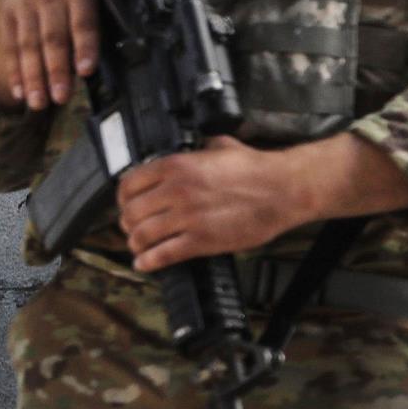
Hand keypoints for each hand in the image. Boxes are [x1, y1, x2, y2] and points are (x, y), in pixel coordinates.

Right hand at [0, 0, 100, 110]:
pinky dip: (15, 72)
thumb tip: (103, 66)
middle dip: (57, 71)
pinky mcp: (6, 14)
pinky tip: (20, 92)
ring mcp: (23, 4)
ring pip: (29, 46)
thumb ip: (97, 23)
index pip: (82, 22)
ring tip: (39, 103)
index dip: (85, 47)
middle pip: (53, 38)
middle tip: (61, 98)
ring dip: (34, 78)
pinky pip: (11, 48)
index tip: (86, 71)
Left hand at [117, 136, 305, 271]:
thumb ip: (200, 148)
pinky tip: (145, 262)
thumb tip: (195, 146)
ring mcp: (188, 217)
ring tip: (139, 246)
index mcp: (177, 166)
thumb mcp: (222, 146)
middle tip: (133, 228)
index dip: (123, 198)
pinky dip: (148, 261)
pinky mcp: (201, 240)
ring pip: (142, 235)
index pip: (129, 185)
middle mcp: (176, 191)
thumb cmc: (258, 169)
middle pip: (131, 213)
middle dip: (128, 223)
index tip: (127, 204)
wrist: (284, 189)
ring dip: (136, 243)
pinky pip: (162, 255)